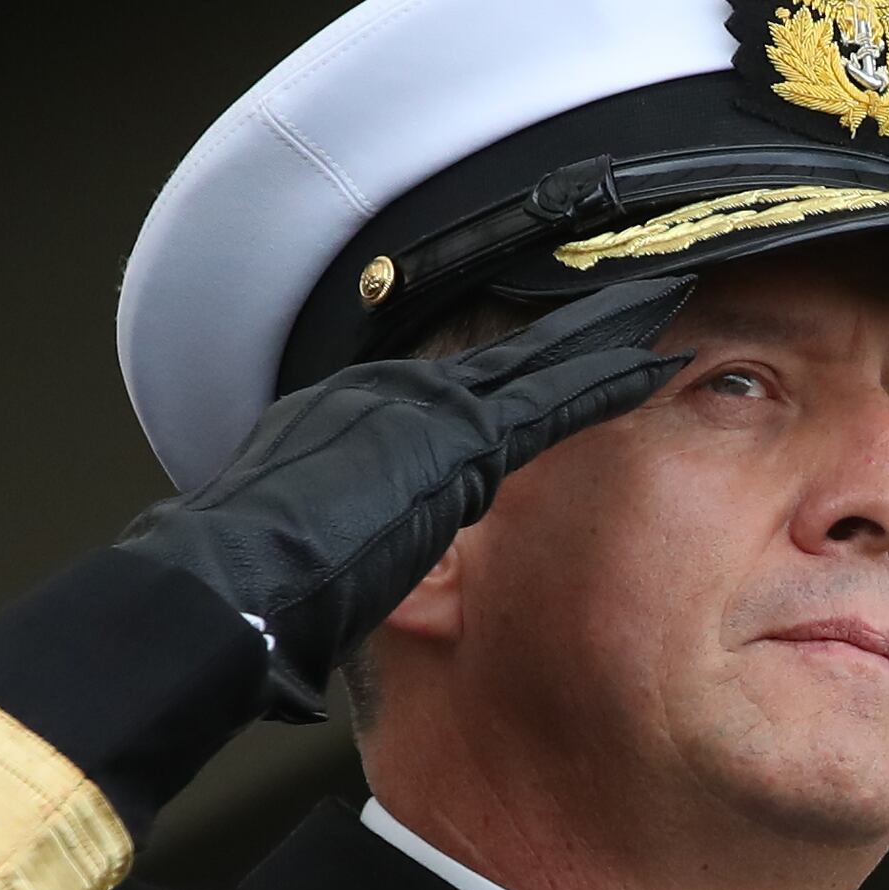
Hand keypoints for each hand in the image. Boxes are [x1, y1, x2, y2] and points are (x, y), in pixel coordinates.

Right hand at [115, 278, 692, 719]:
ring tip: (661, 310)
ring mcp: (420, 408)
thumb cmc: (251, 593)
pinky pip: (552, 403)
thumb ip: (348, 541)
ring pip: (536, 361)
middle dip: (568, 329)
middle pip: (502, 354)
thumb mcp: (306, 554)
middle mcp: (384, 394)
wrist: (228, 580)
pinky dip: (606, 383)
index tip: (554, 353)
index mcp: (347, 419)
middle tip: (631, 296)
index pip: (452, 388)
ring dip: (601, 337)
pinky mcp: (455, 439)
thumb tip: (360, 574)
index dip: (511, 370)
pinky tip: (654, 369)